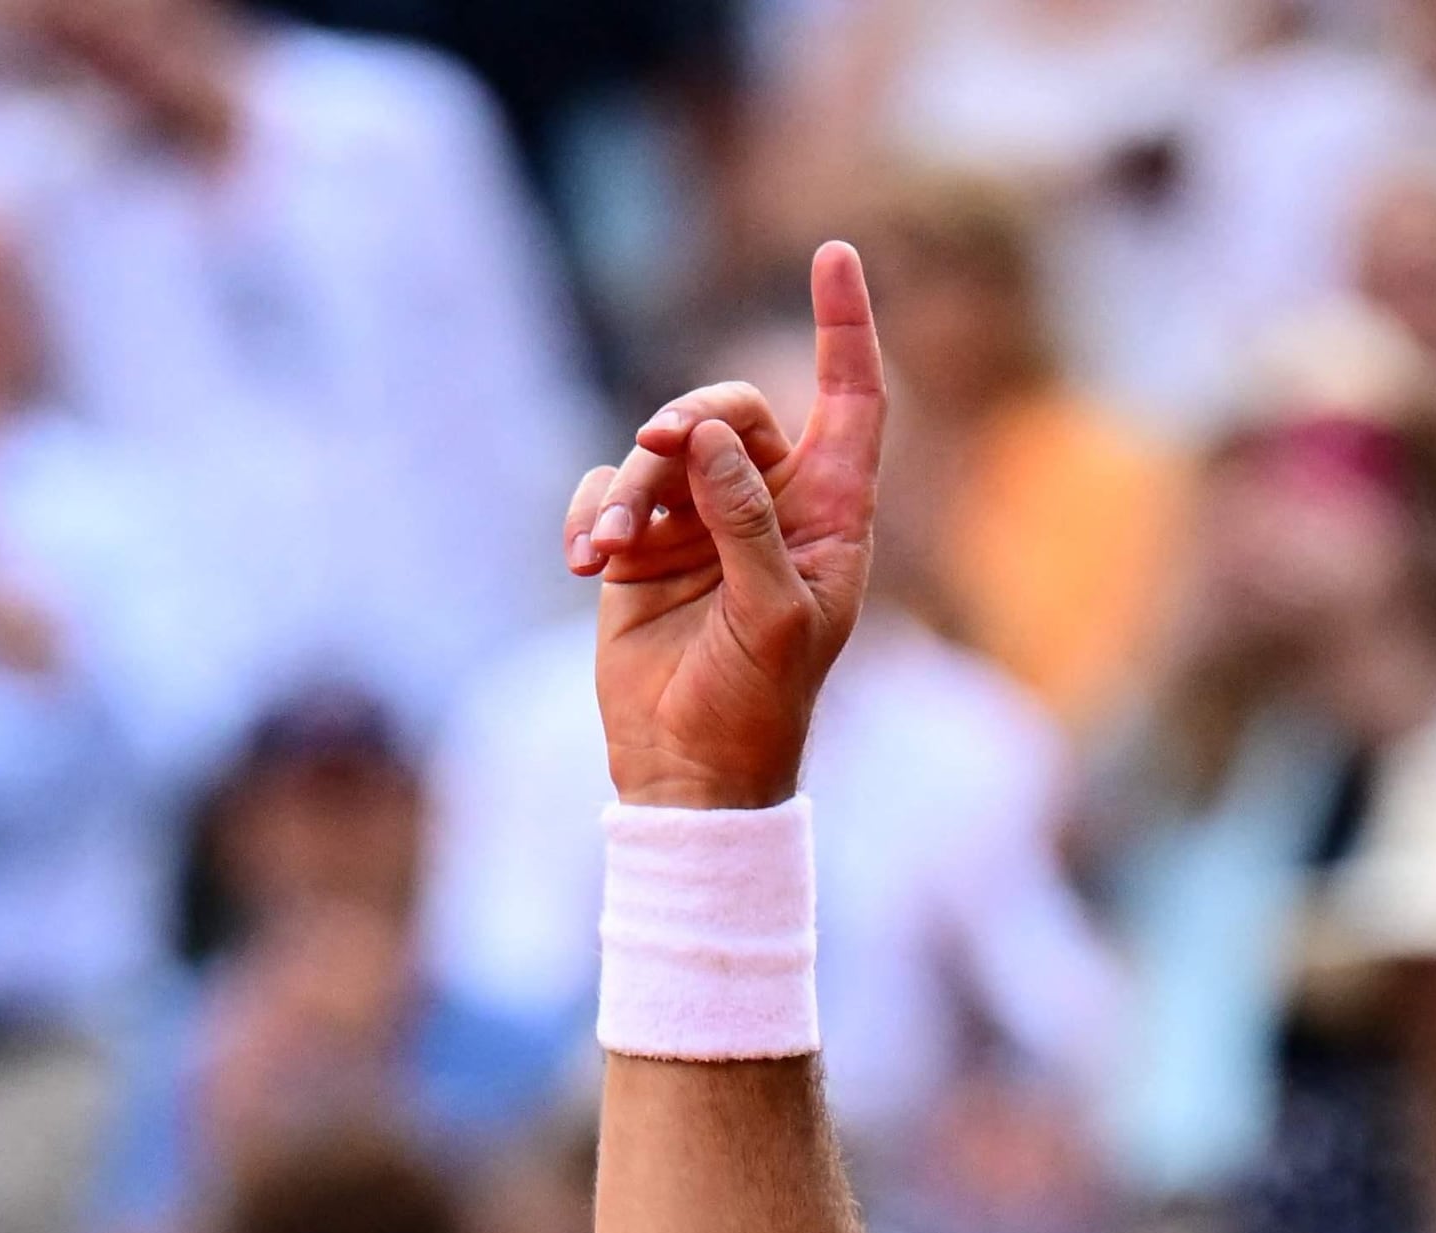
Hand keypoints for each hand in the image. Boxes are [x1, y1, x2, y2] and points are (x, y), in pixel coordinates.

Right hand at [570, 242, 891, 811]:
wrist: (687, 775)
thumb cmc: (757, 706)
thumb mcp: (773, 616)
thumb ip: (747, 523)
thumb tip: (703, 439)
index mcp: (832, 515)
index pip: (850, 399)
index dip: (844, 326)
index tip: (832, 253)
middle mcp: (770, 507)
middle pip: (730, 414)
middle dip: (687, 424)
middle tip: (655, 451)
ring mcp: (701, 525)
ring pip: (659, 454)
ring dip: (626, 491)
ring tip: (605, 548)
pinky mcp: (640, 548)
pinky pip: (608, 492)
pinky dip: (592, 515)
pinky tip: (584, 561)